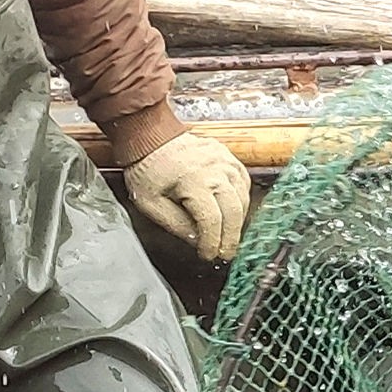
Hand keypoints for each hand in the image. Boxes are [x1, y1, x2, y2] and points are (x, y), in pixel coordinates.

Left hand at [124, 129, 250, 261]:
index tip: (209, 255)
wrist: (150, 136)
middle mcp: (215, 170)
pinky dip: (240, 201)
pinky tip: (232, 212)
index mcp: (193, 181)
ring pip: (242, 199)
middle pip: (233, 212)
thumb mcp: (151, 204)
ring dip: (237, 221)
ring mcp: (225, 162)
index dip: (212, 242)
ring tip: (228, 236)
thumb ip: (176, 225)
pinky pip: (243, 184)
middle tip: (225, 253)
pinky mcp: (229, 158)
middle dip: (230, 238)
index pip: (211, 220)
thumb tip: (197, 241)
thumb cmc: (148, 168)